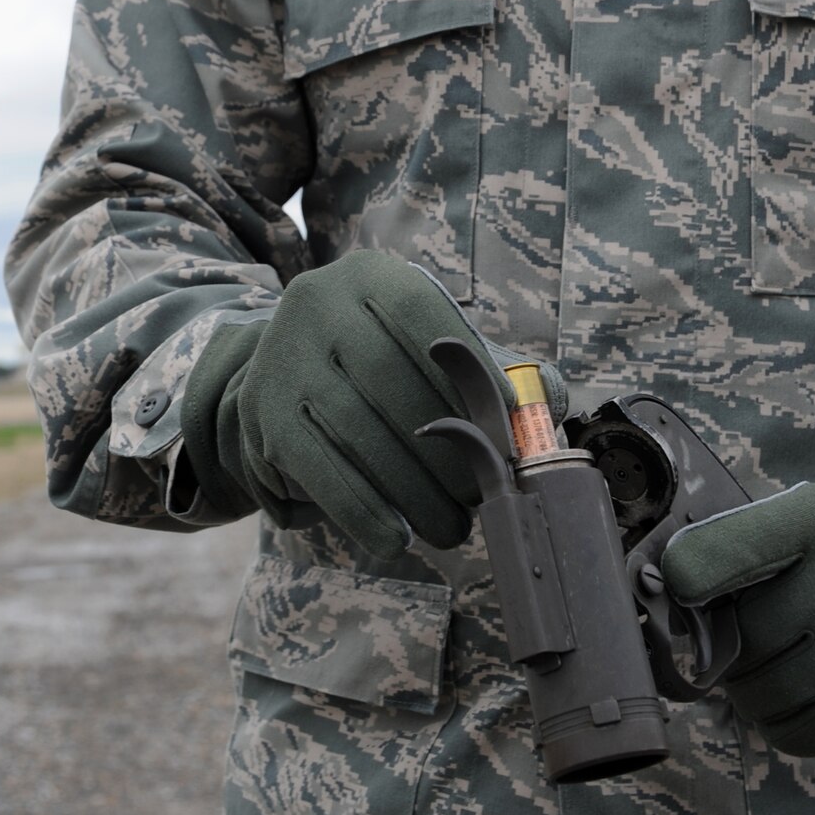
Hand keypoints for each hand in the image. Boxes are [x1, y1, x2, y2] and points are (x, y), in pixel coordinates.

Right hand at [181, 251, 566, 557]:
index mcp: (371, 276)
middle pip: (394, 382)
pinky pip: (319, 470)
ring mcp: (284, 357)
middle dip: (449, 448)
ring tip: (453, 529)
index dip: (474, 378)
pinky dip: (362, 510)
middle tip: (486, 496)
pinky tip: (396, 539)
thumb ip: (489, 368)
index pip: (428, 322)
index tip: (508, 434)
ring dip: (414, 490)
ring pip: (359, 430)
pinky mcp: (264, 415)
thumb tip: (549, 401)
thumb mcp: (426, 344)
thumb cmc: (380, 361)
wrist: (280, 372)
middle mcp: (318, 302)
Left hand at [660, 471, 814, 755]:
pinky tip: (800, 705)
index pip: (726, 545)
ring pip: (771, 693)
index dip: (685, 576)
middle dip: (728, 657)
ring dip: (754, 698)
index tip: (674, 592)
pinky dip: (786, 729)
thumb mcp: (806, 526)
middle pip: (745, 638)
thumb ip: (738, 550)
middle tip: (738, 654)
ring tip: (773, 677)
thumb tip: (656, 594)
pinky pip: (809, 732)